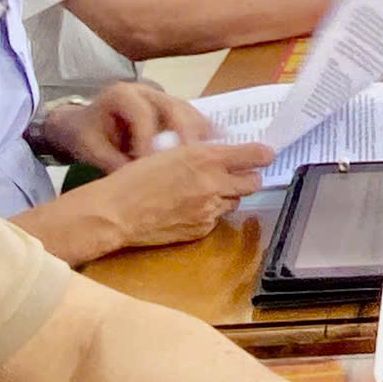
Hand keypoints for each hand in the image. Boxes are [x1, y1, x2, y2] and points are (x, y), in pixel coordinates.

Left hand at [37, 83, 208, 171]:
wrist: (83, 125)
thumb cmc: (86, 135)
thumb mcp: (90, 149)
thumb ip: (111, 163)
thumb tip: (137, 181)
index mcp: (122, 95)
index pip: (142, 114)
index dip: (149, 139)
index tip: (152, 165)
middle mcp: (147, 92)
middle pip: (174, 107)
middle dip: (185, 134)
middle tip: (193, 160)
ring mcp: (163, 98)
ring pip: (189, 111)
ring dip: (200, 134)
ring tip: (211, 156)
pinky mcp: (173, 110)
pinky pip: (194, 118)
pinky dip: (205, 133)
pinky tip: (218, 148)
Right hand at [83, 140, 271, 247]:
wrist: (116, 212)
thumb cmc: (136, 177)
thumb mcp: (170, 152)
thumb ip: (201, 153)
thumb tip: (226, 153)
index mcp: (205, 156)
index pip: (254, 154)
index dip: (263, 155)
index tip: (266, 155)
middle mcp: (213, 182)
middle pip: (253, 181)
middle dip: (249, 177)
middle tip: (239, 175)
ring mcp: (209, 209)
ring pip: (236, 201)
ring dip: (228, 196)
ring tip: (205, 192)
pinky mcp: (202, 229)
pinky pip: (217, 219)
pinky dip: (210, 213)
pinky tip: (189, 208)